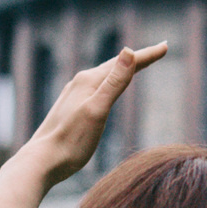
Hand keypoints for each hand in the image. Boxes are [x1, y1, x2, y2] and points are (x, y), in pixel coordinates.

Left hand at [8, 42, 167, 187]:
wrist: (41, 162)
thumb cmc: (71, 142)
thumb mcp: (98, 111)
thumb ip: (114, 83)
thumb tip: (128, 51)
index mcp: (89, 81)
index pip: (124, 63)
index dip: (147, 55)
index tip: (166, 45)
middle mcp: (80, 83)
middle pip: (114, 66)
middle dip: (137, 58)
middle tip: (158, 51)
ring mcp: (73, 95)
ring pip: (103, 76)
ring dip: (122, 69)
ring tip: (136, 65)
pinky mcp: (70, 108)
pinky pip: (95, 87)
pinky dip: (109, 83)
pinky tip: (106, 89)